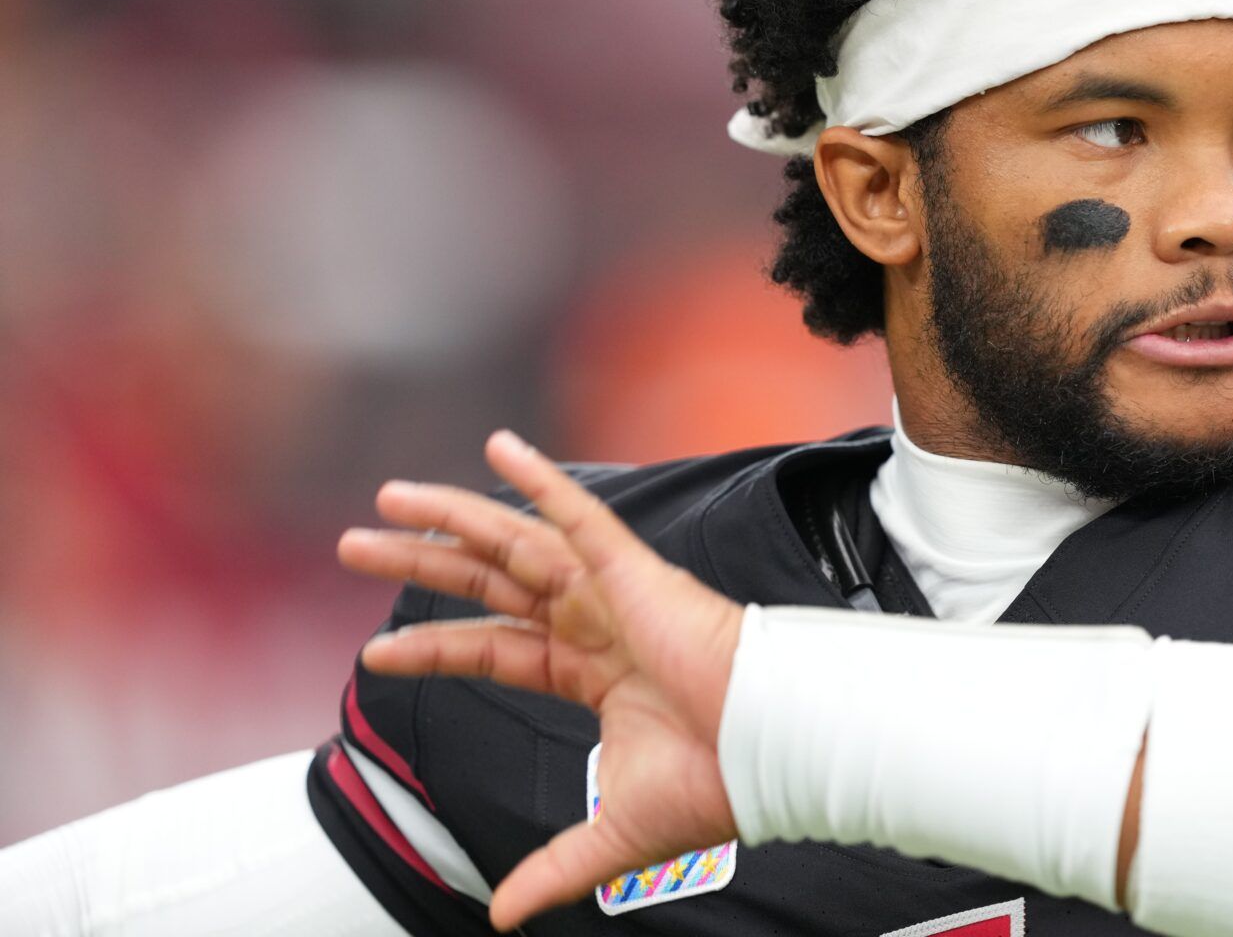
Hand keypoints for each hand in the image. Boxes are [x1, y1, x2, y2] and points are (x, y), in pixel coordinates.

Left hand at [336, 430, 745, 930]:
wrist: (772, 748)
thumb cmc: (719, 780)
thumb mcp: (614, 832)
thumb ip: (554, 865)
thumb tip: (502, 916)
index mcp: (592, 671)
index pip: (495, 647)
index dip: (436, 645)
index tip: (376, 652)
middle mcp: (593, 621)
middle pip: (486, 582)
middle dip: (419, 562)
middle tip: (354, 544)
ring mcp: (610, 591)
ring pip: (513, 542)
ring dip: (450, 517)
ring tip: (386, 499)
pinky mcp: (632, 572)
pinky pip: (577, 517)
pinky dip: (538, 482)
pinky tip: (499, 448)